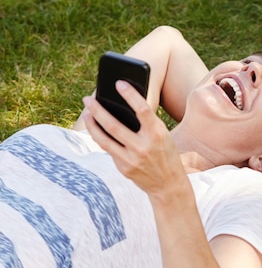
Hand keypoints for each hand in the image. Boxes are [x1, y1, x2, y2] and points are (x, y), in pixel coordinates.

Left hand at [82, 80, 185, 196]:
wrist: (169, 185)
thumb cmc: (166, 154)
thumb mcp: (163, 136)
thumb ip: (147, 123)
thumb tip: (122, 107)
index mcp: (157, 135)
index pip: (142, 110)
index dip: (130, 95)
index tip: (119, 83)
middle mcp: (144, 147)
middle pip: (114, 125)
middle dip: (98, 110)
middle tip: (88, 99)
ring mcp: (132, 159)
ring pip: (104, 139)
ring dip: (92, 125)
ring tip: (87, 113)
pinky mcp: (124, 168)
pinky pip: (109, 150)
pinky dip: (102, 138)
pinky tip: (96, 130)